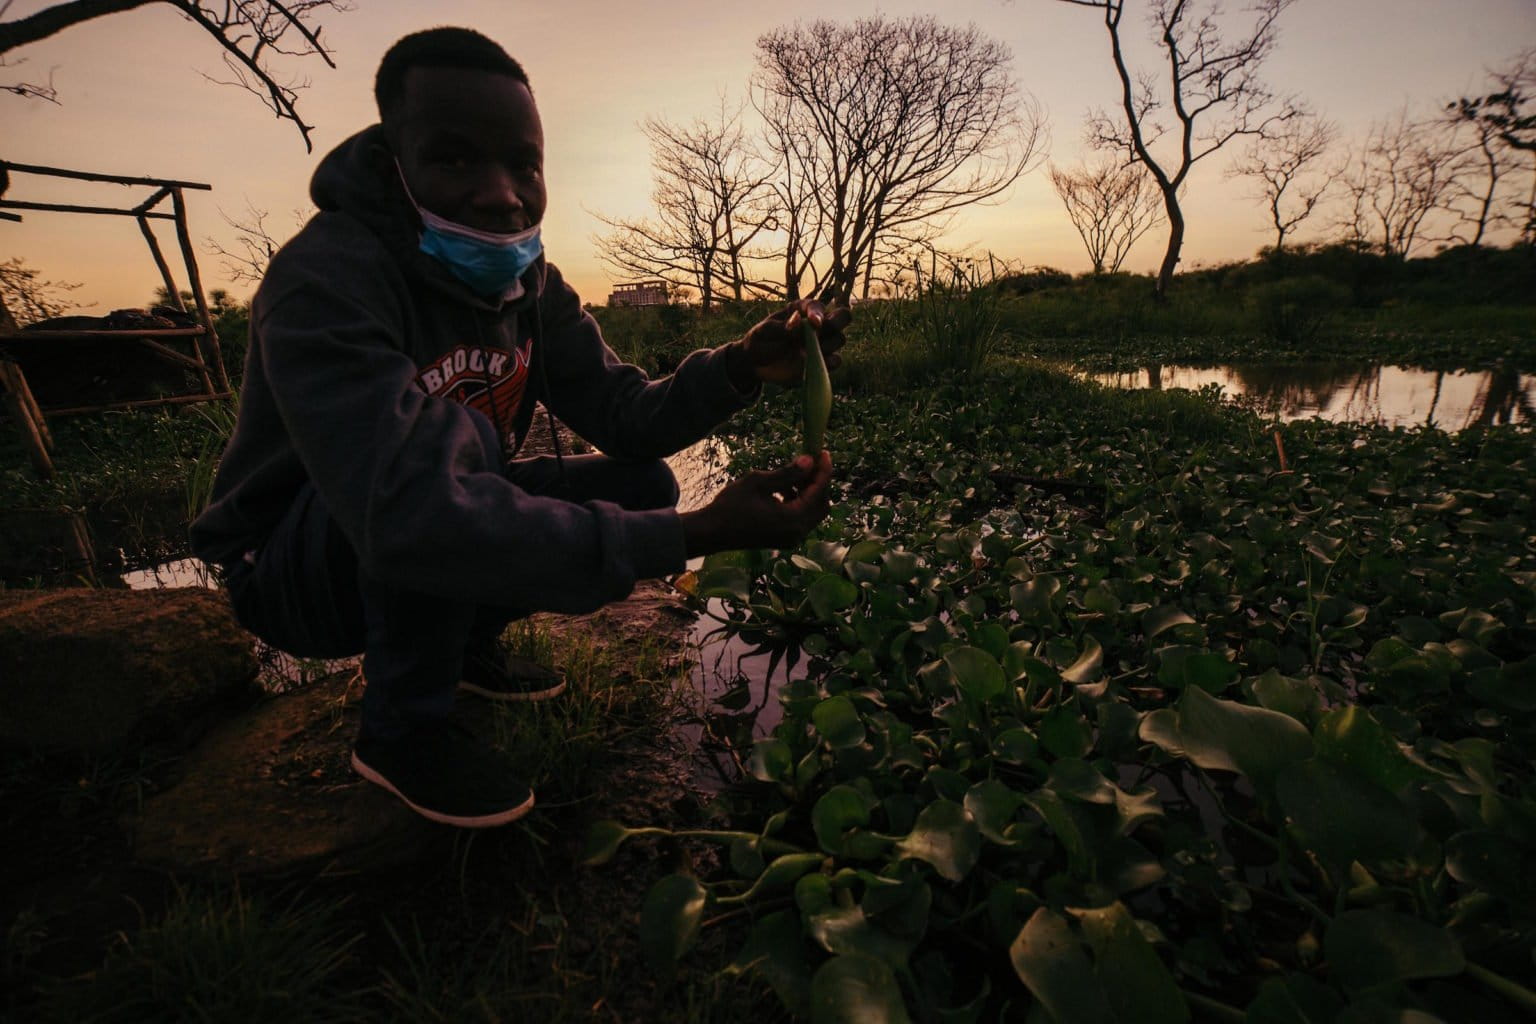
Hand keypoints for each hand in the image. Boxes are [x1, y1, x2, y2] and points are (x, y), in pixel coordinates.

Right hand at [680, 451, 833, 555]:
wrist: (711, 531)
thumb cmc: (731, 506)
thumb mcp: (758, 482)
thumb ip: (787, 473)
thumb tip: (809, 460)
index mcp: (794, 520)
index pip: (819, 492)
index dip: (823, 471)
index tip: (823, 452)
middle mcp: (797, 533)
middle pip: (821, 505)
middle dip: (818, 483)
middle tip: (809, 463)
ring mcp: (790, 538)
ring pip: (811, 512)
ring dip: (807, 492)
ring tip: (792, 474)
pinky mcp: (783, 538)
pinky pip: (799, 519)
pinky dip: (797, 502)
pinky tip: (782, 490)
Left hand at [732, 298, 852, 387]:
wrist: (756, 364)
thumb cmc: (760, 341)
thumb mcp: (763, 331)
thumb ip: (780, 326)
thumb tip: (798, 321)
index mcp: (802, 310)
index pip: (818, 306)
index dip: (818, 313)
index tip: (814, 324)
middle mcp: (817, 324)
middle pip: (843, 317)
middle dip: (837, 323)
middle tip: (819, 333)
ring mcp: (822, 343)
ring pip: (840, 339)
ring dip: (826, 346)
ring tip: (803, 352)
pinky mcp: (822, 361)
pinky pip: (836, 361)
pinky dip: (828, 363)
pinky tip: (813, 364)